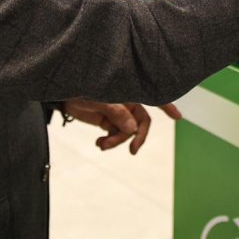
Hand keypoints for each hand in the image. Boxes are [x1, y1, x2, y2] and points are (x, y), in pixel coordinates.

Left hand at [62, 100, 182, 154]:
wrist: (60, 95)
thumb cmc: (79, 88)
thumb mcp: (97, 99)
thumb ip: (116, 112)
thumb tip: (133, 128)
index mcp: (128, 89)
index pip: (152, 96)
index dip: (167, 105)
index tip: (178, 117)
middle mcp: (127, 100)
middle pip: (142, 122)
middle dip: (137, 137)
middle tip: (132, 151)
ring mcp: (118, 112)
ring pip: (127, 132)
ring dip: (116, 141)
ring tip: (101, 145)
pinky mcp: (108, 120)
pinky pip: (116, 135)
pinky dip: (109, 142)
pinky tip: (99, 143)